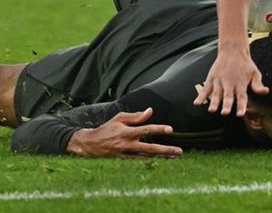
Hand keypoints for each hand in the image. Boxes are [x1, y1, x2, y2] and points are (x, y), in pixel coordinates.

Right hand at [66, 108, 183, 158]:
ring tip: (175, 156)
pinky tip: (162, 159)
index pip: (146, 130)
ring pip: (148, 156)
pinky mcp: (125, 159)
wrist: (92, 144)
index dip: (159, 129)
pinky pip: (141, 160)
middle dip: (166, 150)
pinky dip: (152, 160)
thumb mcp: (120, 118)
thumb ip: (136, 116)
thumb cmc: (107, 128)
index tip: (171, 129)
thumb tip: (150, 111)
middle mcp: (128, 144)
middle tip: (179, 151)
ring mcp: (127, 154)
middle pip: (151, 148)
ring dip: (162, 156)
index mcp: (127, 132)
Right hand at [194, 45, 267, 115]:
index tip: (240, 114)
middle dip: (226, 105)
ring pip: (216, 93)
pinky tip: (197, 103)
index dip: (241, 106)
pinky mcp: (211, 78)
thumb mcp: (255, 73)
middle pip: (228, 96)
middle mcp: (230, 83)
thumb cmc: (245, 64)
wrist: (233, 50)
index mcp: (241, 84)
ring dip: (214, 102)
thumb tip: (265, 91)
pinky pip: (205, 89)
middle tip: (225, 113)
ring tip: (212, 110)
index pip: (242, 97)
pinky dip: (201, 96)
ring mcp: (219, 81)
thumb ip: (258, 84)